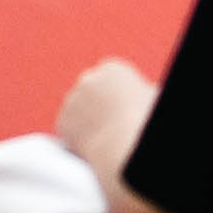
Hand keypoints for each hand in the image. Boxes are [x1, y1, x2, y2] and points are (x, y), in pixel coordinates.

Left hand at [58, 57, 158, 174]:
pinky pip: (67, 126)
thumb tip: (145, 94)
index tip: (119, 105)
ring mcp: (72, 99)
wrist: (123, 144)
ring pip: (76, 108)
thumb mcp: (150, 95)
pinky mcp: (62, 120)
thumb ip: (140, 90)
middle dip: (95, 102)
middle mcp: (88, 78)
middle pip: (89, 88)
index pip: (107, 76)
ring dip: (83, 118)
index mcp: (111, 68)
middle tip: (108, 120)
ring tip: (100, 134)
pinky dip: (74, 134)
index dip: (113, 93)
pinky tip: (89, 142)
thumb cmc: (142, 121)